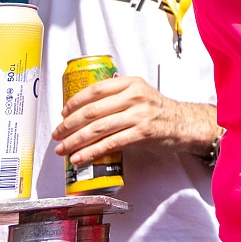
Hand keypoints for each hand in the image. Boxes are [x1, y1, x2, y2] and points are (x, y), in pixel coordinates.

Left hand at [53, 74, 216, 166]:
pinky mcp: (142, 133)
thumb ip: (117, 96)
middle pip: (92, 111)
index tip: (63, 114)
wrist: (183, 124)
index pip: (95, 89)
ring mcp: (139, 114)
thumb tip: (84, 111)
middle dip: (69, 125)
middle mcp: (134, 96)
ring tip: (63, 149)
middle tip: (57, 135)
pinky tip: (80, 157)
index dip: (74, 102)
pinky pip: (110, 144)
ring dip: (76, 141)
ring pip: (98, 129)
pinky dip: (91, 152)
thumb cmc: (158, 111)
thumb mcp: (139, 94)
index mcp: (130, 83)